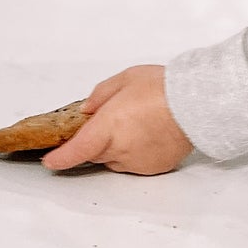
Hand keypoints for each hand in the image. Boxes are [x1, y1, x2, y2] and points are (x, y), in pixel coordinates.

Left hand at [41, 65, 194, 175]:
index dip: (60, 158)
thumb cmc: (164, 87)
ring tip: (136, 124)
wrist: (198, 103)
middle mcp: (120, 148)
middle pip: (94, 153)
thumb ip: (101, 95)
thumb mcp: (126, 79)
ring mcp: (137, 161)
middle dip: (94, 141)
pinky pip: (134, 163)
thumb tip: (88, 110)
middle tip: (108, 122)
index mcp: (108, 126)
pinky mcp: (154, 167)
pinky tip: (148, 134)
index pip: (76, 151)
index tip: (49, 161)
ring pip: (115, 160)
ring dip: (115, 147)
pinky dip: (134, 153)